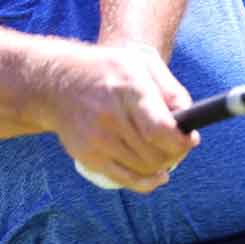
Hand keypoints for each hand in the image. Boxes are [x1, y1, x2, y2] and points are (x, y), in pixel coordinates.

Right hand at [43, 42, 199, 192]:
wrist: (55, 83)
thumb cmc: (106, 70)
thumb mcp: (141, 62)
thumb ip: (171, 90)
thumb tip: (189, 121)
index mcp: (128, 89)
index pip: (160, 129)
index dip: (181, 141)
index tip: (190, 138)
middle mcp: (110, 117)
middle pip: (156, 153)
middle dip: (176, 152)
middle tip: (179, 144)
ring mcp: (97, 140)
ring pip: (145, 169)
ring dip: (162, 164)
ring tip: (164, 151)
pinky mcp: (88, 157)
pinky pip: (126, 180)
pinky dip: (147, 181)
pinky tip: (157, 173)